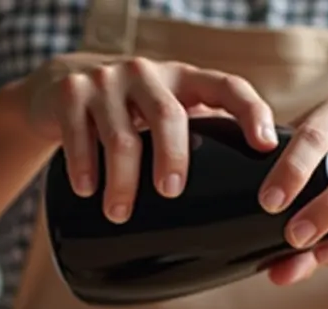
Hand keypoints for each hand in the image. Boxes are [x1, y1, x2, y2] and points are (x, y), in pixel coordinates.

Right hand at [19, 55, 276, 223]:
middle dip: (172, 156)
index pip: (227, 87)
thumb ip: (198, 143)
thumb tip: (241, 215)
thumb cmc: (131, 117)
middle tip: (171, 192)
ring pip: (119, 134)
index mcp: (184, 80)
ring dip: (121, 179)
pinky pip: (78, 133)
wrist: (62, 89)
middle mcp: (148, 73)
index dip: (250, 112)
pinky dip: (83, 166)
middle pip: (167, 114)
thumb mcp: (167, 117)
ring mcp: (107, 80)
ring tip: (119, 214)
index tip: (265, 146)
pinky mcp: (71, 92)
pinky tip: (87, 190)